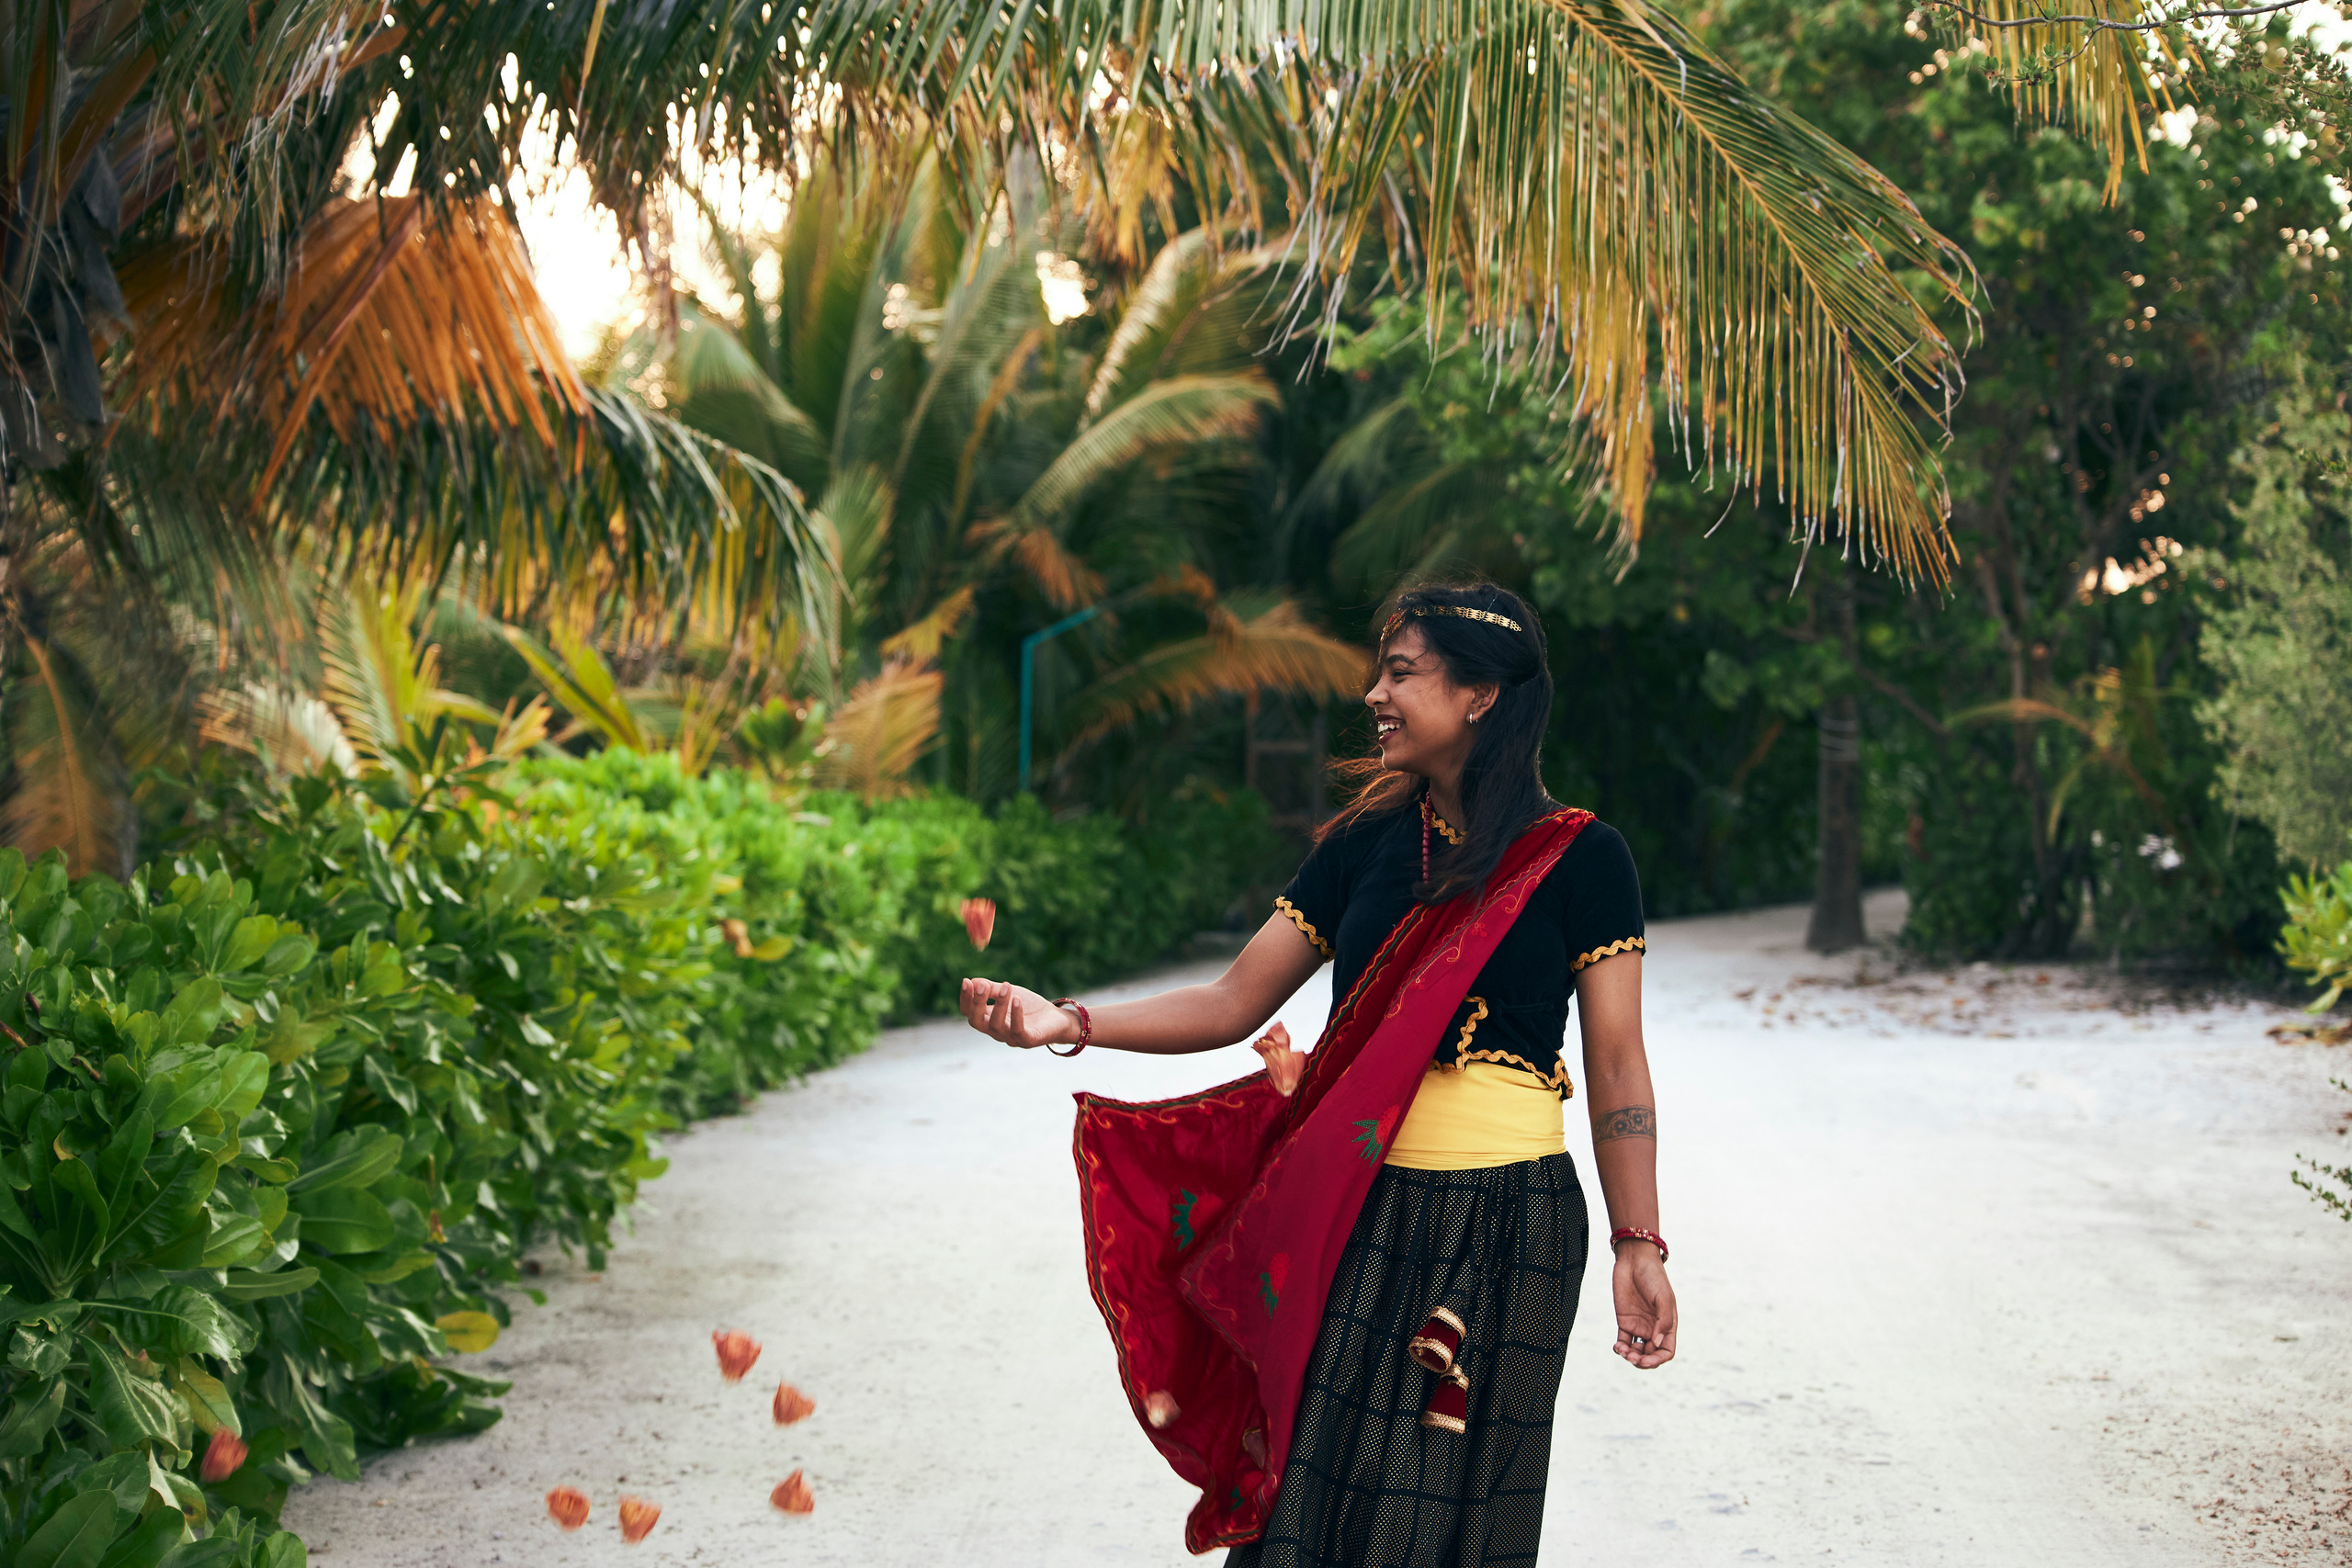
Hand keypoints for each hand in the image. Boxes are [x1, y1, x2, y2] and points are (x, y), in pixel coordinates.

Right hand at [957, 977, 1079, 1049]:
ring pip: (997, 1025)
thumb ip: (993, 989)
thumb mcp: (1010, 993)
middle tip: (982, 986)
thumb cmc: (1030, 1007)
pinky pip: (1017, 1030)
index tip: (966, 981)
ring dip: (1000, 1004)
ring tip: (1007, 986)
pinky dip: (1016, 1015)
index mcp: (988, 1019)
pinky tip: (1017, 1000)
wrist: (1056, 1020)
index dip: (965, 999)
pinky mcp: (1027, 1041)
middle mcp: (995, 1031)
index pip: (968, 1012)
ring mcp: (1010, 1038)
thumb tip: (972, 981)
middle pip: (977, 1021)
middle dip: (977, 1003)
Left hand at [1610, 1243, 1676, 1368]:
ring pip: (1636, 1351)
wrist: (1634, 1260)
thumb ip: (1663, 1321)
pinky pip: (1623, 1341)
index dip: (1658, 1359)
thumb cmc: (1653, 1276)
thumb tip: (1657, 1344)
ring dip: (1630, 1357)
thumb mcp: (1663, 1298)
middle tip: (1632, 1357)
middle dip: (1642, 1361)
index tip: (1647, 1359)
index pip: (1666, 1351)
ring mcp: (1639, 1326)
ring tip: (1623, 1351)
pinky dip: (1620, 1349)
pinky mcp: (1624, 1321)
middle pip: (1650, 1355)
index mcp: (1667, 1325)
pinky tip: (1617, 1347)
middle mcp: (1654, 1328)